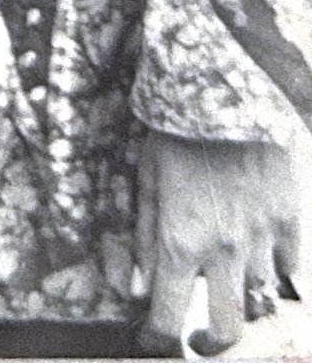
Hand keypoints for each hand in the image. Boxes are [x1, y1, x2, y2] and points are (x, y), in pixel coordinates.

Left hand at [136, 130, 300, 354]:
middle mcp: (223, 250)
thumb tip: (138, 287)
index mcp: (178, 241)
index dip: (157, 338)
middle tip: (198, 334)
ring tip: (227, 286)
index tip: (152, 341)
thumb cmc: (176, 133)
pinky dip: (276, 273)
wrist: (228, 93)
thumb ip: (144, 237)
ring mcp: (263, 239)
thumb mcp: (145, 180)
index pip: (167, 314)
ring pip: (261, 300)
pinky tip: (260, 260)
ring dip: (242, 301)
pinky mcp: (292, 221)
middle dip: (211, 341)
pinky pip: (291, 269)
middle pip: (228, 328)